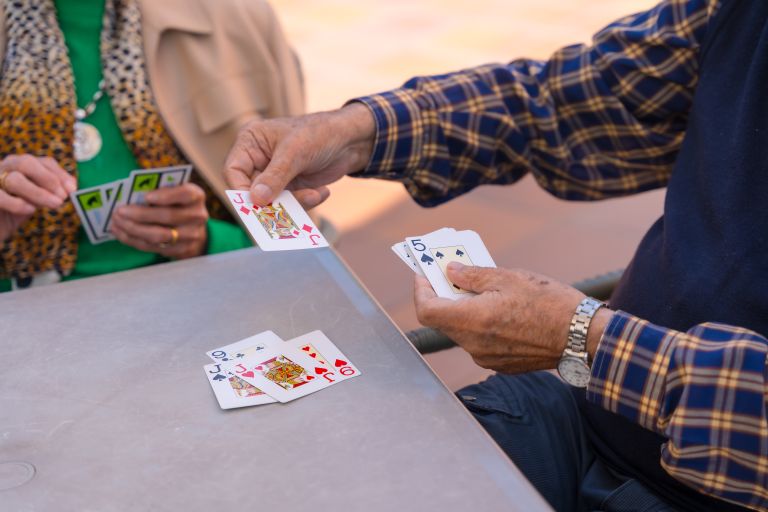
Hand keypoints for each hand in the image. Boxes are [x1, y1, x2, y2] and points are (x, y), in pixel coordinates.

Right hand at [0, 155, 76, 240]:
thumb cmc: (15, 211)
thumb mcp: (36, 199)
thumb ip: (51, 191)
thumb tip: (72, 185)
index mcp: (20, 165)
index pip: (44, 162)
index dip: (61, 174)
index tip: (73, 189)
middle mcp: (4, 167)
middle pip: (27, 163)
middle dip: (49, 179)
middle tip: (62, 197)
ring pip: (15, 179)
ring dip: (38, 193)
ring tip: (54, 204)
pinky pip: (0, 197)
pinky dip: (17, 203)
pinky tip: (30, 209)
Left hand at [110, 183, 208, 258]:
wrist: (194, 230)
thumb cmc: (177, 204)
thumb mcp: (175, 192)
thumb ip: (160, 190)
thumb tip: (132, 193)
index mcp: (196, 196)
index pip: (185, 194)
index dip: (166, 196)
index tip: (146, 196)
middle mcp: (197, 216)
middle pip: (168, 216)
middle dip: (141, 214)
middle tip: (120, 211)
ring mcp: (190, 236)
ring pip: (158, 235)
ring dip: (133, 229)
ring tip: (116, 222)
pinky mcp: (180, 251)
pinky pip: (152, 247)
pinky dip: (133, 240)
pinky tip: (120, 232)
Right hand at [224, 103, 375, 208]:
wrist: (351, 139)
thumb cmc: (320, 133)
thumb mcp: (295, 152)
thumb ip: (275, 177)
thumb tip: (256, 200)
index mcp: (251, 141)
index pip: (233, 171)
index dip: (241, 191)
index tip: (256, 205)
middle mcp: (258, 159)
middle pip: (252, 191)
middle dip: (273, 202)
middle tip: (286, 211)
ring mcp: (274, 175)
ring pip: (272, 202)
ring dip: (294, 204)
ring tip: (314, 195)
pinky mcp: (290, 186)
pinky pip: (290, 204)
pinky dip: (305, 202)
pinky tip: (322, 192)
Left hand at [414, 263, 609, 373]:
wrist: (583, 337)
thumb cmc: (549, 303)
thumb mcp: (509, 278)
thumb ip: (473, 275)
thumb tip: (451, 272)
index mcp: (472, 321)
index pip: (427, 311)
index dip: (421, 291)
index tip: (424, 275)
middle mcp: (474, 345)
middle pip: (445, 320)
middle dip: (446, 296)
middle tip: (453, 274)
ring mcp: (487, 358)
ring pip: (463, 331)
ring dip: (465, 310)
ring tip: (481, 288)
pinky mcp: (501, 364)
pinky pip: (480, 342)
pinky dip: (481, 324)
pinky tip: (498, 308)